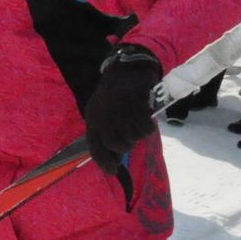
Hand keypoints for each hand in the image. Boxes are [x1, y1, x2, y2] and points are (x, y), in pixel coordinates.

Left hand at [83, 46, 162, 175]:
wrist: (128, 68)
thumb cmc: (116, 94)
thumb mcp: (103, 112)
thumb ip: (107, 133)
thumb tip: (115, 158)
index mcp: (93, 118)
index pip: (95, 147)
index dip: (104, 162)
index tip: (114, 171)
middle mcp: (104, 116)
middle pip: (117, 145)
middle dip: (126, 145)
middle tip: (131, 135)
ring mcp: (119, 111)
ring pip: (133, 138)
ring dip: (138, 134)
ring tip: (138, 122)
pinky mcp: (135, 104)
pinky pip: (145, 128)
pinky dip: (148, 127)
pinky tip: (147, 119)